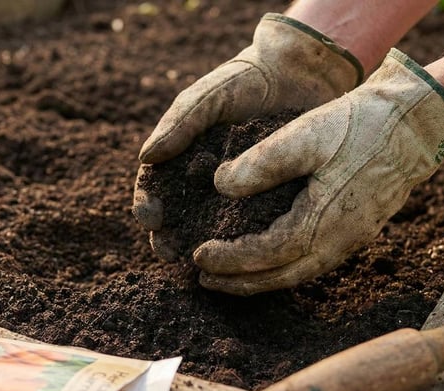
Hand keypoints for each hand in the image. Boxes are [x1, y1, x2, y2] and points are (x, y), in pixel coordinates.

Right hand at [133, 13, 362, 258]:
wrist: (298, 75)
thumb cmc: (245, 81)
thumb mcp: (208, 97)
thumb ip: (178, 123)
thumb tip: (145, 158)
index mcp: (181, 157)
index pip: (154, 188)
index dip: (147, 205)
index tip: (150, 217)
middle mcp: (204, 181)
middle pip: (177, 217)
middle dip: (168, 238)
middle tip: (168, 252)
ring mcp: (235, 194)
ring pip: (211, 229)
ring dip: (201, 248)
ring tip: (198, 263)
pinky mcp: (266, 202)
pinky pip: (251, 227)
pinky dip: (242, 243)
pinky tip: (241, 255)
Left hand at [193, 49, 443, 294]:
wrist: (415, 125)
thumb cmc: (361, 125)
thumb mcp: (306, 134)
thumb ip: (261, 162)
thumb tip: (220, 186)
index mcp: (323, 221)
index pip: (266, 254)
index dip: (230, 258)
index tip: (198, 254)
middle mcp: (337, 242)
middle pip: (280, 277)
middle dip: (239, 282)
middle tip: (204, 279)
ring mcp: (349, 241)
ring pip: (296, 274)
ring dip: (258, 280)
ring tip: (226, 277)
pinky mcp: (354, 233)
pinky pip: (310, 264)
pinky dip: (280, 268)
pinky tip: (264, 261)